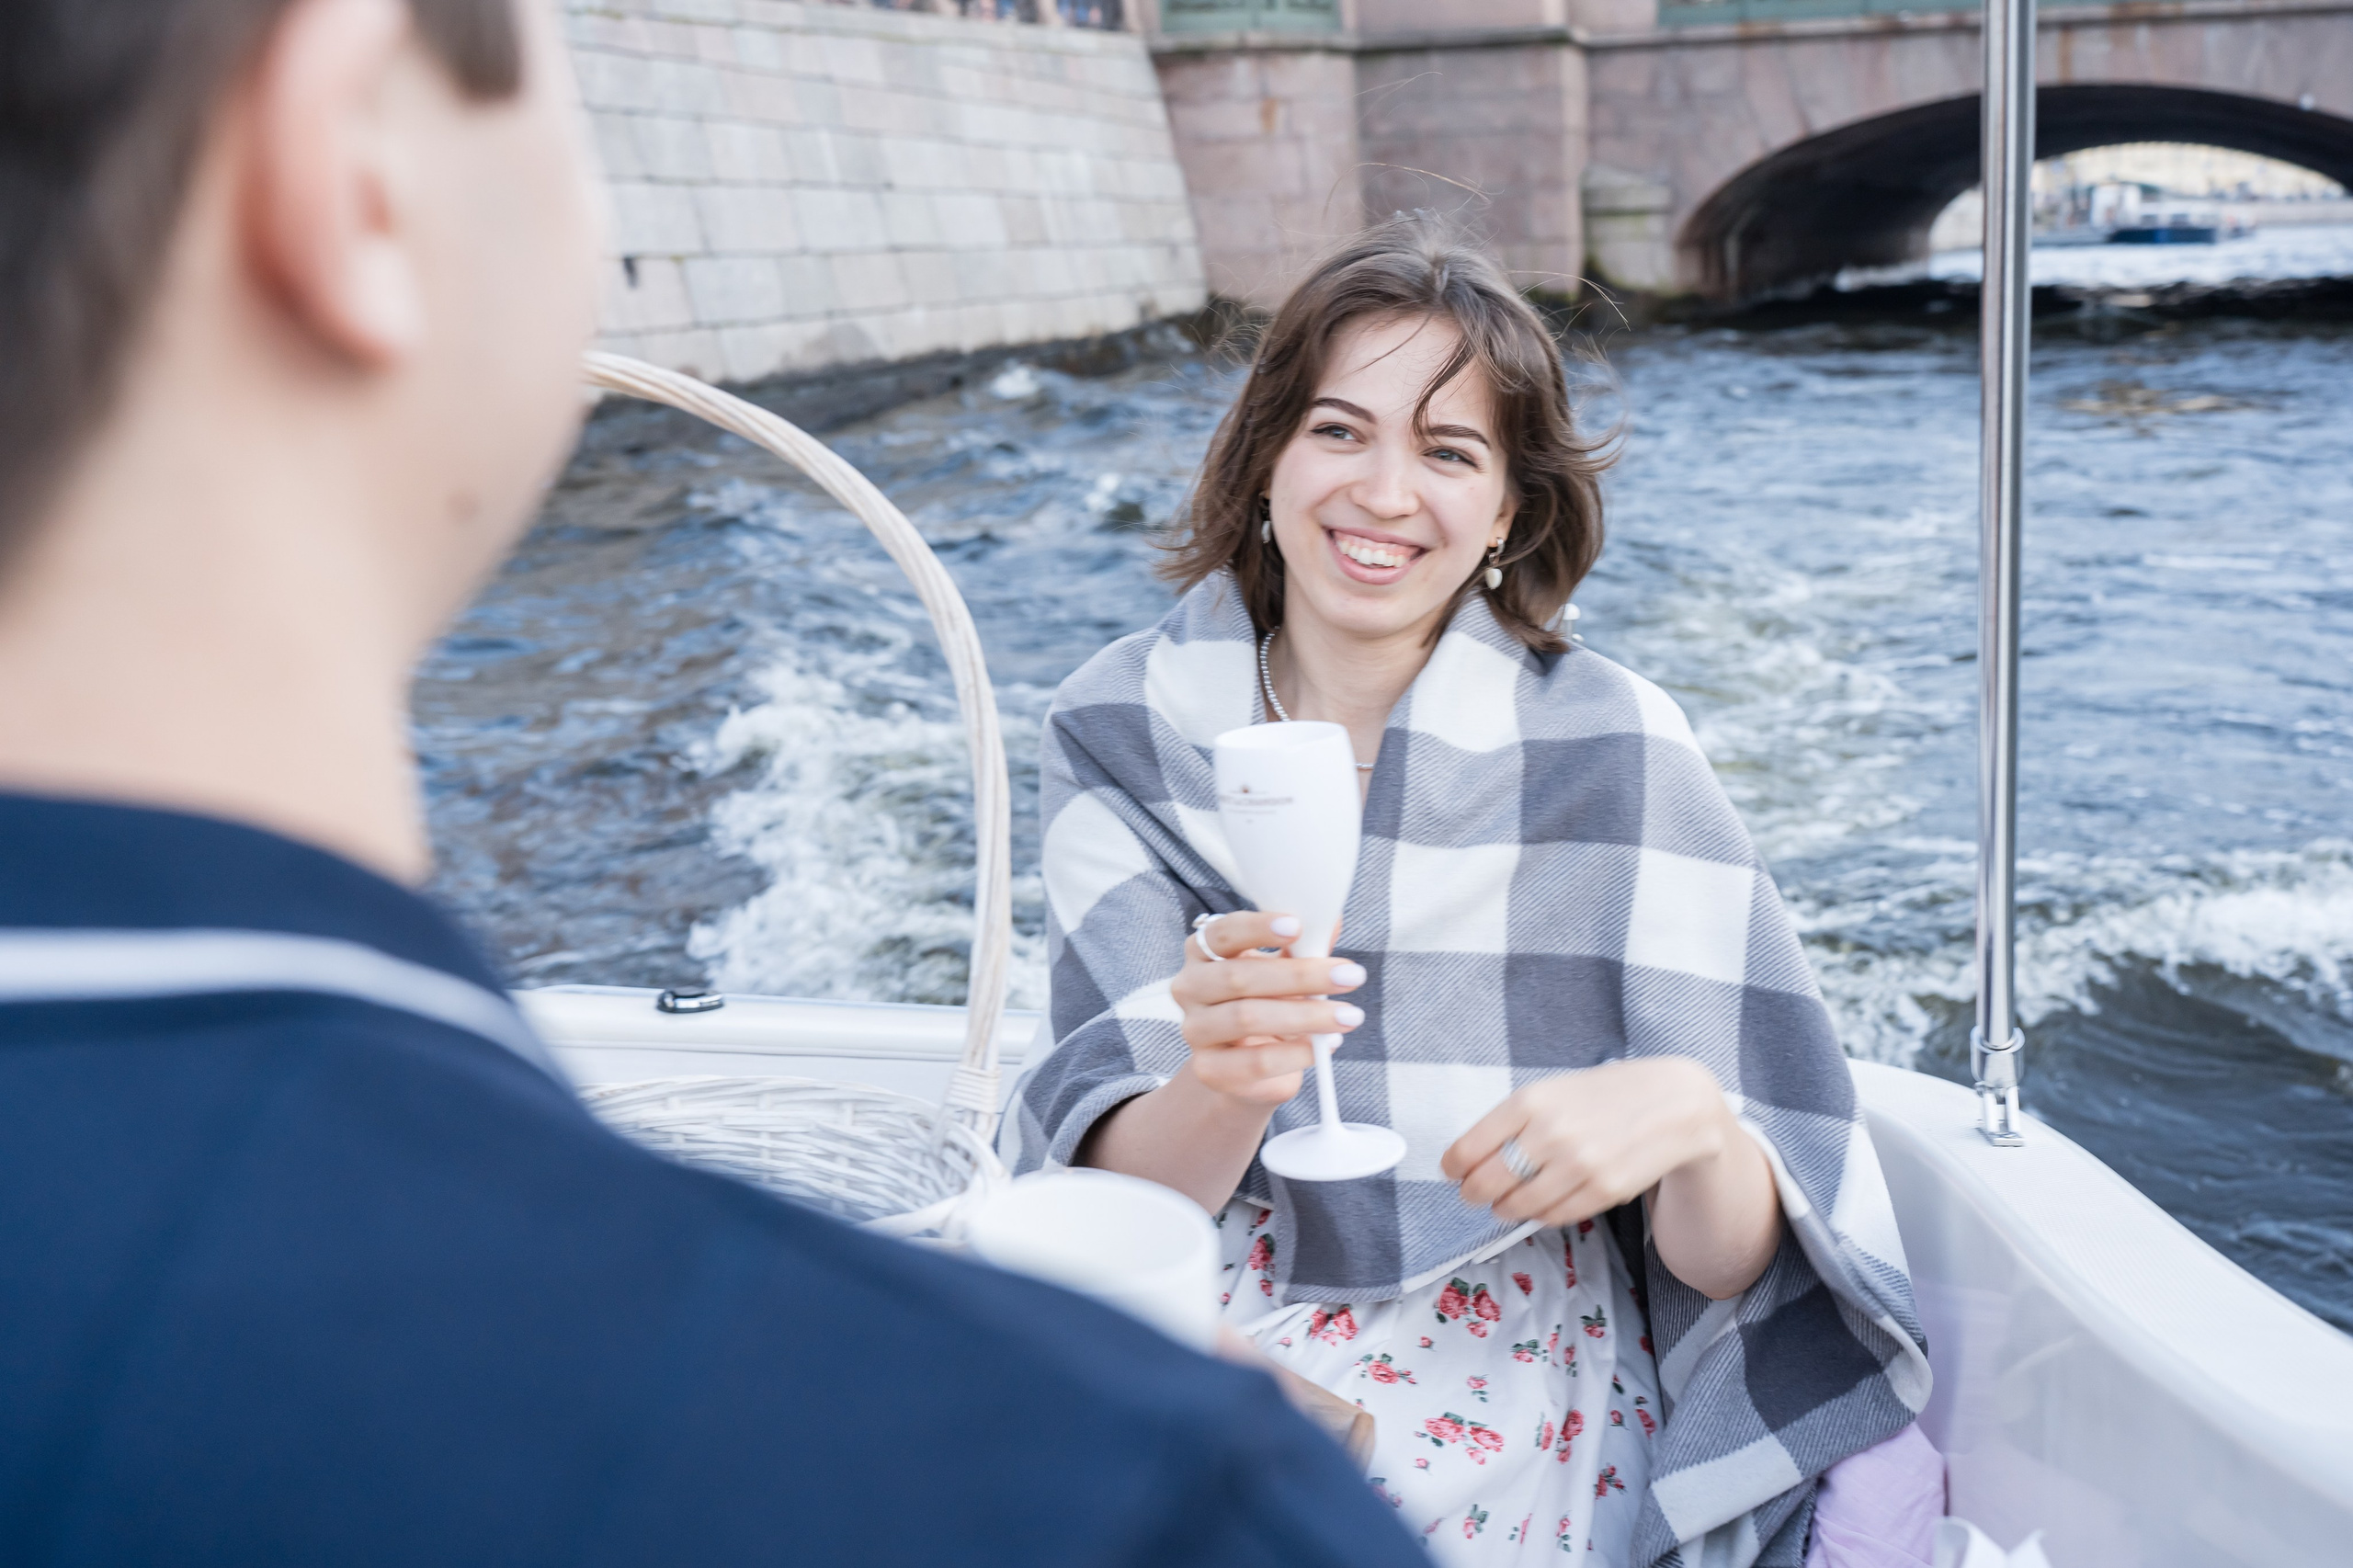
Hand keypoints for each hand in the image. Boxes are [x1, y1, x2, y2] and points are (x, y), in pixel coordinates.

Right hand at [1168, 910, 1366, 1105]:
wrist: (1245, 1068)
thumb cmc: (1266, 1005)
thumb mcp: (1283, 973)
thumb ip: (1303, 948)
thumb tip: (1331, 919)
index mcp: (1202, 953)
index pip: (1221, 933)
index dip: (1257, 928)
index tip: (1298, 926)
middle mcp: (1189, 988)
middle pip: (1238, 977)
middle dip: (1300, 976)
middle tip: (1350, 976)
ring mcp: (1195, 1031)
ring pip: (1247, 1018)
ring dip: (1306, 1016)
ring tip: (1348, 1015)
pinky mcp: (1209, 1070)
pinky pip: (1255, 1061)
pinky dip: (1296, 1054)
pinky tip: (1324, 1046)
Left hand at [1442, 1058, 1736, 1228]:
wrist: (1673, 1102)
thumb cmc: (1605, 1094)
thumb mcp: (1553, 1091)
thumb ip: (1514, 1121)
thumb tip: (1469, 1160)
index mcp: (1530, 1101)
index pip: (1469, 1148)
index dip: (1454, 1167)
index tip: (1452, 1172)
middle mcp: (1550, 1133)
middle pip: (1487, 1183)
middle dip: (1474, 1193)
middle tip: (1473, 1194)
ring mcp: (1578, 1165)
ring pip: (1519, 1206)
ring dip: (1505, 1209)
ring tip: (1505, 1203)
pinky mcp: (1603, 1191)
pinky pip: (1554, 1216)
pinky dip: (1540, 1215)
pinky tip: (1540, 1205)